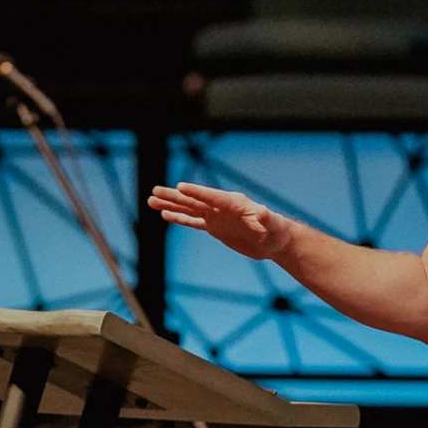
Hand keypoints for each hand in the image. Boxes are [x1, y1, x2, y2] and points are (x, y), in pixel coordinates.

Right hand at [147, 182, 294, 259]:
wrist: (274, 240)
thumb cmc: (276, 230)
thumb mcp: (273, 225)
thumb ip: (266, 218)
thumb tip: (262, 212)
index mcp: (234, 203)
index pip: (212, 196)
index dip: (197, 192)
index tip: (180, 187)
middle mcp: (221, 207)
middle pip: (194, 200)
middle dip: (174, 196)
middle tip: (154, 191)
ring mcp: (216, 216)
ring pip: (189, 208)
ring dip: (170, 205)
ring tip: (151, 200)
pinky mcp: (214, 227)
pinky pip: (193, 221)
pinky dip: (179, 218)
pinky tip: (165, 214)